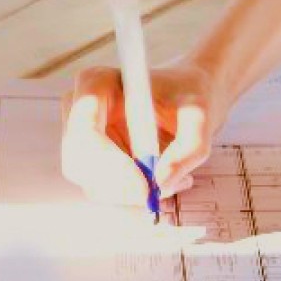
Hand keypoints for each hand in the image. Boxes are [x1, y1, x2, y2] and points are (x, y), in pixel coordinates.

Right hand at [58, 58, 218, 207]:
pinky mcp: (91, 162)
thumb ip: (188, 147)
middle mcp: (80, 111)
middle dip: (119, 188)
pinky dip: (133, 197)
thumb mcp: (201, 115)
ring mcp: (82, 139)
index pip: (84, 131)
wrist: (186, 98)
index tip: (145, 187)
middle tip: (158, 194)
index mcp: (97, 83)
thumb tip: (161, 182)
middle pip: (79, 163)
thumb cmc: (189, 95)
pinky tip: (161, 182)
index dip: (108, 164)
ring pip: (92, 184)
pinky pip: (104, 192)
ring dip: (131, 195)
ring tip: (174, 178)